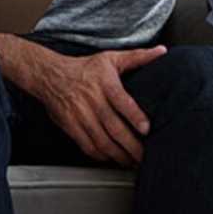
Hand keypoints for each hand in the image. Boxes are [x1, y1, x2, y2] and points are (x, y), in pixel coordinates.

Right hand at [32, 45, 166, 166]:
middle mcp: (92, 99)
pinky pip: (87, 145)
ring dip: (118, 154)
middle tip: (145, 156)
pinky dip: (100, 155)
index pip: (121, 101)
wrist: (50, 75)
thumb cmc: (84, 68)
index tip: (146, 129)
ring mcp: (79, 114)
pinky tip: (111, 158)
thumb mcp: (111, 58)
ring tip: (131, 161)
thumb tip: (161, 51)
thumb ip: (138, 57)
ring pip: (101, 140)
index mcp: (104, 82)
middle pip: (113, 127)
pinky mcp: (70, 126)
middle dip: (131, 145)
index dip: (134, 116)